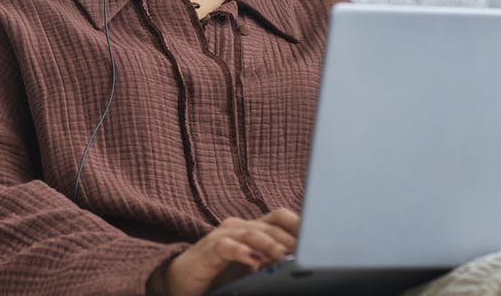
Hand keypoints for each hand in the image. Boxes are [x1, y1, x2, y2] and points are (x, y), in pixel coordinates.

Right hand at [148, 208, 299, 295]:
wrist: (180, 282)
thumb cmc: (218, 276)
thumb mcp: (251, 270)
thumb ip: (271, 263)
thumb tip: (301, 266)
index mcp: (251, 229)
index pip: (280, 218)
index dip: (300, 224)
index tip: (320, 237)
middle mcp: (238, 227)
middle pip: (271, 224)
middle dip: (292, 238)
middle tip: (309, 251)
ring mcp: (222, 236)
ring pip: (252, 232)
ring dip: (271, 244)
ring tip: (285, 256)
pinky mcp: (208, 250)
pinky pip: (226, 246)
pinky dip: (241, 252)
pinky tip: (254, 260)